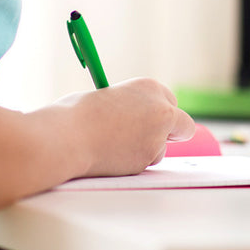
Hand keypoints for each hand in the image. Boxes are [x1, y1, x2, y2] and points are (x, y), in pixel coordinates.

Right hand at [55, 78, 194, 177]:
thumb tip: (133, 120)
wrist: (67, 135)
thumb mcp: (108, 98)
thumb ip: (129, 108)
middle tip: (148, 139)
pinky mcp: (148, 159)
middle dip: (169, 133)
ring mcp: (157, 135)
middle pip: (182, 125)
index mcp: (149, 86)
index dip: (159, 113)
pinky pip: (145, 164)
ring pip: (162, 149)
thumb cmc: (77, 114)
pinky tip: (111, 157)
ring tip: (115, 147)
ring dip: (147, 151)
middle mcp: (160, 109)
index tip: (149, 120)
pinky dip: (132, 163)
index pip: (169, 101)